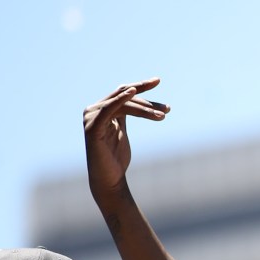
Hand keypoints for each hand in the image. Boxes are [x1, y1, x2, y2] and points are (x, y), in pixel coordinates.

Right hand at [84, 79, 168, 200]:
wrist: (109, 179)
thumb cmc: (116, 157)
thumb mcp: (122, 131)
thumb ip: (127, 115)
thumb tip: (143, 103)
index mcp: (101, 110)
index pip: (123, 92)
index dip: (140, 86)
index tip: (158, 80)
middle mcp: (94, 110)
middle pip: (124, 96)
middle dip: (147, 100)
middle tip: (168, 108)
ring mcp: (91, 118)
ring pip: (122, 104)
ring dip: (144, 108)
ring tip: (163, 116)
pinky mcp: (92, 128)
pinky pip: (108, 109)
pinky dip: (120, 99)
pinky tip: (132, 92)